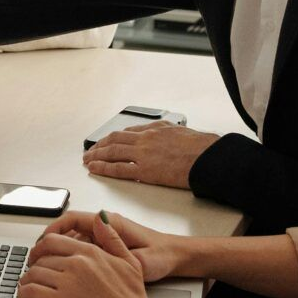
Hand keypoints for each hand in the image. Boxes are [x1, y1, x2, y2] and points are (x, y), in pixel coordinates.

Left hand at [15, 214, 163, 297]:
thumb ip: (111, 239)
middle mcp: (78, 264)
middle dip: (33, 266)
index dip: (40, 249)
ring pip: (34, 274)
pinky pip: (33, 292)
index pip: (53, 241)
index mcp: (90, 253)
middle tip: (31, 273)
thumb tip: (100, 218)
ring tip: (26, 286)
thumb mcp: (129, 262)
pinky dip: (24, 293)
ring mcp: (68, 283)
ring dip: (26, 280)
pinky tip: (25, 297)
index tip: (37, 256)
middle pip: (41, 258)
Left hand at [82, 122, 219, 189]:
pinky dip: (103, 168)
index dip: (112, 137)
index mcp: (156, 128)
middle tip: (91, 151)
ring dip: (97, 156)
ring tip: (87, 160)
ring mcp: (144, 153)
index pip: (127, 131)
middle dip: (100, 145)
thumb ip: (167, 133)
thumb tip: (165, 135)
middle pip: (115, 139)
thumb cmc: (203, 147)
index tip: (105, 141)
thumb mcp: (181, 132)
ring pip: (112, 152)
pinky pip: (118, 168)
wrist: (210, 158)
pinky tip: (94, 169)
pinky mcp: (145, 170)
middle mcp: (146, 137)